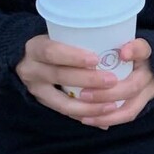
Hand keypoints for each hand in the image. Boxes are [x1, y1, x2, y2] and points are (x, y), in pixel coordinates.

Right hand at [14, 35, 153, 128]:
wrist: (27, 58)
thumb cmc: (55, 42)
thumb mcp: (60, 35)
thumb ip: (83, 37)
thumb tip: (126, 49)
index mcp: (35, 48)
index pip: (51, 51)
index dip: (72, 56)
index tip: (95, 59)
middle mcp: (31, 70)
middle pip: (59, 76)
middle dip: (87, 80)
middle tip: (112, 80)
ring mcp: (36, 90)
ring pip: (62, 103)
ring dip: (89, 106)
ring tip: (112, 105)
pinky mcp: (44, 104)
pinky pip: (65, 113)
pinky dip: (85, 115)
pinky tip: (103, 118)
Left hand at [72, 37, 153, 128]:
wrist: (139, 66)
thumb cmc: (117, 52)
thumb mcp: (114, 43)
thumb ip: (104, 44)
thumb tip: (89, 41)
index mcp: (143, 54)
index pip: (142, 49)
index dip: (134, 51)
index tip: (122, 53)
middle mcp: (148, 74)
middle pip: (132, 86)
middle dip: (107, 93)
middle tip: (84, 94)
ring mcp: (147, 92)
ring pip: (130, 108)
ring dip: (106, 113)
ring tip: (84, 116)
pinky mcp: (140, 104)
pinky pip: (125, 116)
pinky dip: (107, 120)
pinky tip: (88, 120)